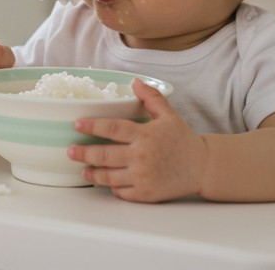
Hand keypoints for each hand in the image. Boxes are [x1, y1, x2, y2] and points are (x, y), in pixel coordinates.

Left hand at [70, 79, 207, 201]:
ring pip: (109, 176)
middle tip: (71, 150)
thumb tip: (134, 81)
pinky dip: (112, 187)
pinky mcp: (146, 194)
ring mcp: (143, 177)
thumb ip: (150, 98)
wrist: (202, 167)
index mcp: (145, 135)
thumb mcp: (168, 115)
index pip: (112, 129)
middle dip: (84, 153)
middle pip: (104, 155)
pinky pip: (121, 191)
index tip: (77, 124)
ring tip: (84, 170)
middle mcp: (141, 157)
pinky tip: (106, 181)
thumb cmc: (183, 140)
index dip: (92, 126)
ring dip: (93, 173)